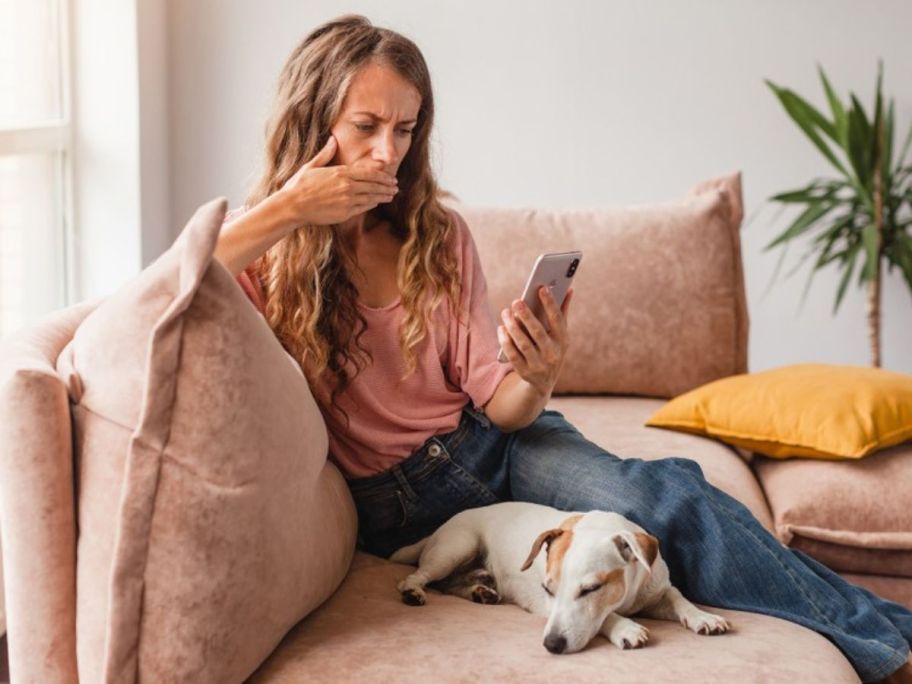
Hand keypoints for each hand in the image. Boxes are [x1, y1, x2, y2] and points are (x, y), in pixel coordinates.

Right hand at [276, 136, 398, 225]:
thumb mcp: (312, 165)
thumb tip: (333, 139)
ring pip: (371, 197)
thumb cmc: (299, 185)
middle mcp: (347, 186)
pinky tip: (377, 203)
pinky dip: (372, 204)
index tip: (390, 177)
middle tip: (396, 186)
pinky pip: (363, 207)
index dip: (382, 176)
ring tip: (391, 195)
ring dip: (383, 196)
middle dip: (386, 186)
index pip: (368, 173)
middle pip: (373, 185)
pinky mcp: (345, 212)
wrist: (292, 205)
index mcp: (341, 172)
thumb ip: (325, 153)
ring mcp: (347, 200)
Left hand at [497, 286, 573, 397]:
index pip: (557, 320)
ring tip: (505, 312)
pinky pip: (512, 355)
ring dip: (513, 327)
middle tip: (516, 301)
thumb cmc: (552, 349)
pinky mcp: (525, 372)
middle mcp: (552, 354)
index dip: (550, 303)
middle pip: (538, 332)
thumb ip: (563, 312)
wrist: (544, 383)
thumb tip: (568, 289)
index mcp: (563, 341)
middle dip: (527, 316)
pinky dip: (505, 341)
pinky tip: (501, 328)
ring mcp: (538, 364)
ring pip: (523, 343)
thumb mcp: (560, 335)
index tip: (542, 288)